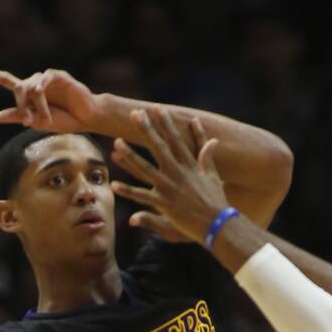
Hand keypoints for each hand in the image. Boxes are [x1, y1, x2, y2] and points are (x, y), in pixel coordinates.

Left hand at [0, 66, 99, 130]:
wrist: (86, 118)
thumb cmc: (64, 120)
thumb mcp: (38, 122)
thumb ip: (19, 117)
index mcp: (30, 94)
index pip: (8, 81)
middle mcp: (37, 83)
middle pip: (19, 88)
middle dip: (21, 106)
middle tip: (30, 122)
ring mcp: (48, 79)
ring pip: (33, 87)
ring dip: (37, 105)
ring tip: (45, 120)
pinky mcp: (61, 77)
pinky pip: (47, 77)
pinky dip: (42, 84)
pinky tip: (39, 90)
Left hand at [109, 106, 229, 242]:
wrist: (217, 223)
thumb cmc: (216, 200)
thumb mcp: (214, 175)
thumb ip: (208, 156)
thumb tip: (213, 139)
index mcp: (190, 165)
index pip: (175, 139)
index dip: (165, 123)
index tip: (157, 108)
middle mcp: (178, 173)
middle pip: (158, 147)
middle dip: (146, 130)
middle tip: (135, 114)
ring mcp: (169, 188)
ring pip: (145, 169)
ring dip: (130, 156)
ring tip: (116, 143)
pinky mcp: (164, 204)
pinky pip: (141, 196)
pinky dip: (127, 191)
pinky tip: (114, 184)